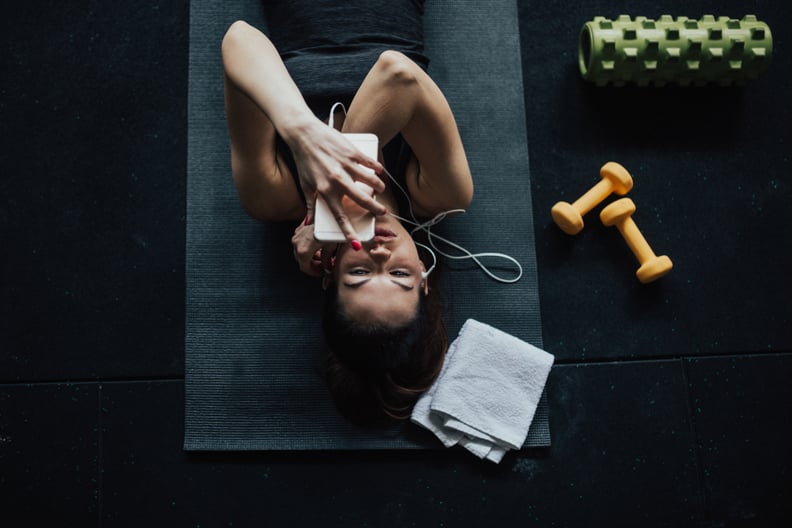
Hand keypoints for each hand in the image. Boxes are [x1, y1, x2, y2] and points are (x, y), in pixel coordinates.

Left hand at [287, 120, 386, 243]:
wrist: (303, 133)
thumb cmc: (304, 160)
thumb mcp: (304, 185)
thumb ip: (310, 204)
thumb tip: (309, 221)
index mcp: (324, 191)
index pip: (339, 217)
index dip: (348, 232)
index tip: (356, 243)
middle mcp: (337, 180)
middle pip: (361, 200)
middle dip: (374, 208)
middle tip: (381, 211)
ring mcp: (346, 165)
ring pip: (370, 180)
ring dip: (378, 187)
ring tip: (380, 190)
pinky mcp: (352, 152)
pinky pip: (369, 163)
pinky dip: (377, 169)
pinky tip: (380, 172)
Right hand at [291, 218, 334, 276]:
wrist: (327, 211)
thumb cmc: (330, 227)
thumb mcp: (331, 247)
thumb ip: (327, 261)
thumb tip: (327, 269)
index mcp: (303, 250)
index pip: (305, 268)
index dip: (314, 273)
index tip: (322, 273)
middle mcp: (296, 243)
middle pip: (302, 261)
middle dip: (314, 265)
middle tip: (324, 266)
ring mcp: (296, 235)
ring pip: (301, 252)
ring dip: (312, 256)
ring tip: (323, 256)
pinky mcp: (298, 229)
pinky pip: (301, 243)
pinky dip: (309, 248)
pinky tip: (319, 247)